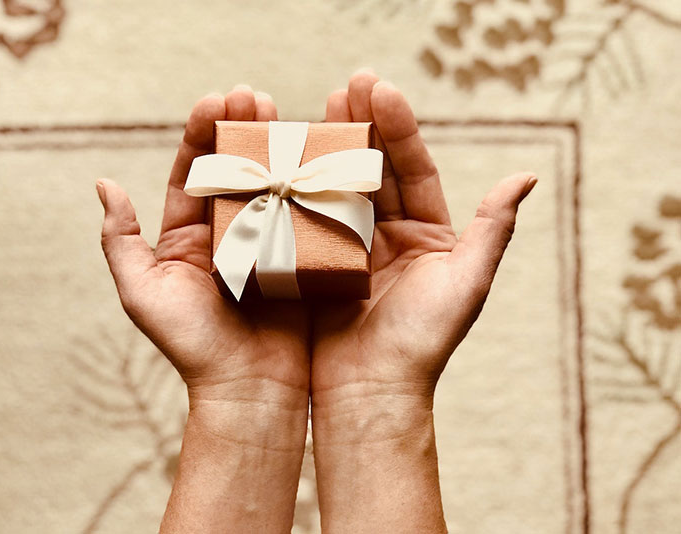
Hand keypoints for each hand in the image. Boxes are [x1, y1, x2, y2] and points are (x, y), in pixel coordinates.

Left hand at [97, 86, 309, 532]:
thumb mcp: (143, 293)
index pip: (193, 173)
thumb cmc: (192, 345)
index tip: (216, 101)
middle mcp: (228, 233)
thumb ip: (122, 242)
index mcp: (188, 236)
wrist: (249, 389)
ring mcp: (268, 242)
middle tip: (253, 97)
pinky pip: (305, 211)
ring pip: (271, 183)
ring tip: (285, 113)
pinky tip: (317, 153)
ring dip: (277, 146)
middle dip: (241, 129)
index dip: (202, 135)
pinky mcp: (301, 256)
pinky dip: (309, 181)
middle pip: (234, 170)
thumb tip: (105, 184)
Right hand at [310, 71, 535, 532]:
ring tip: (318, 107)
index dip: (398, 128)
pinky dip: (299, 186)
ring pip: (340, 187)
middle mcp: (388, 235)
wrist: (370, 393)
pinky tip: (287, 157)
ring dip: (329, 147)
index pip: (412, 169)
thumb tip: (526, 176)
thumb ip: (493, 229)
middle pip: (374, 170)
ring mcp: (349, 248)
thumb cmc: (422, 343)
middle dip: (361, 125)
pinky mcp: (316, 264)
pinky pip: (308, 217)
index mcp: (425, 235)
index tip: (379, 89)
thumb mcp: (465, 284)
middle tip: (347, 85)